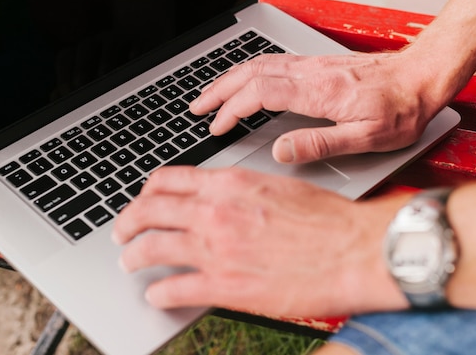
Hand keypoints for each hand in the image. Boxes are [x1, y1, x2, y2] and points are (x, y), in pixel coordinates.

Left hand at [112, 166, 408, 317]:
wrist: (353, 250)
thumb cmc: (328, 219)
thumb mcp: (280, 188)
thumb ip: (243, 192)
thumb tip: (223, 199)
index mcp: (230, 185)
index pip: (169, 180)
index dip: (147, 191)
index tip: (144, 200)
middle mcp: (215, 213)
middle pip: (150, 211)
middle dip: (128, 222)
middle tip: (122, 232)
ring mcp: (216, 250)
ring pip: (152, 248)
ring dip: (134, 256)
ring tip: (131, 262)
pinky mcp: (224, 286)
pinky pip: (174, 289)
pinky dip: (160, 293)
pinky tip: (159, 295)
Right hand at [190, 50, 449, 163]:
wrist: (422, 77)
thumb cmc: (401, 110)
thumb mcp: (367, 138)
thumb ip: (321, 143)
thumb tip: (281, 151)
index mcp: (318, 92)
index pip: (260, 94)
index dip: (232, 110)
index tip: (217, 127)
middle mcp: (311, 73)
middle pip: (251, 74)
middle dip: (219, 91)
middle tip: (197, 109)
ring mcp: (313, 65)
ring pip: (259, 65)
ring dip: (230, 79)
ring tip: (210, 95)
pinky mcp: (319, 64)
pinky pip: (274, 62)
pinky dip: (249, 71)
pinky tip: (245, 80)